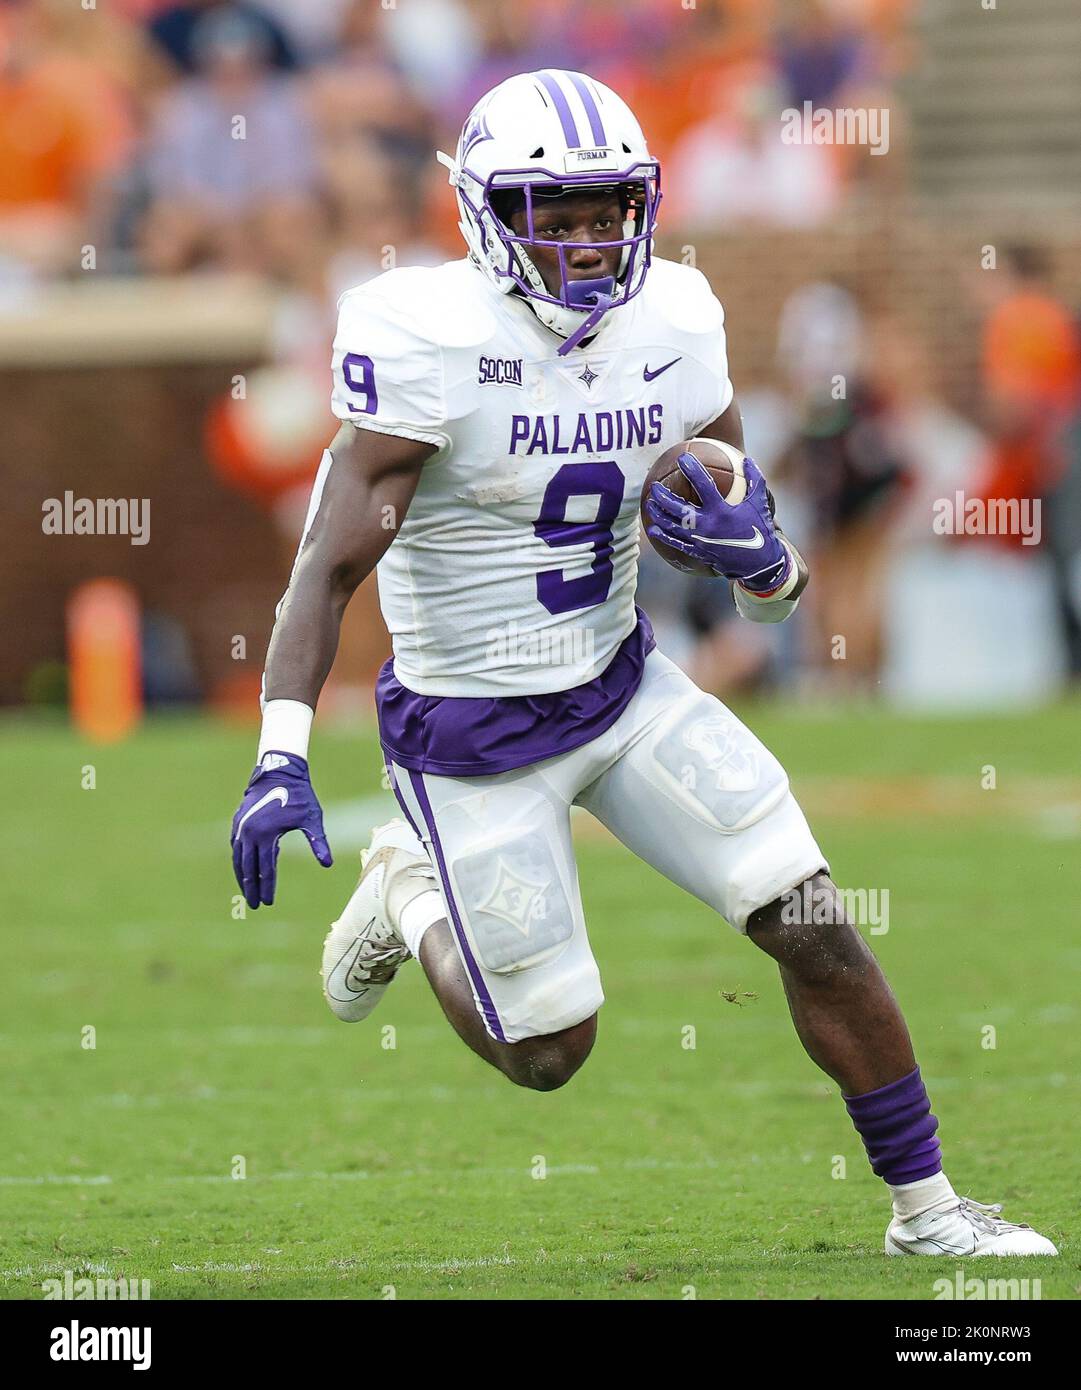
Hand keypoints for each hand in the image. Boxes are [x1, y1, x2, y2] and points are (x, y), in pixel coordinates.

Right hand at [230, 752, 331, 908]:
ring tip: (247, 892)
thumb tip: (328, 864)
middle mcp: (249, 833)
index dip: (267, 887)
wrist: (279, 772)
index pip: (265, 869)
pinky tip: (244, 869)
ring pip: (239, 858)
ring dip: (242, 876)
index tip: (268, 903)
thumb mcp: (312, 818)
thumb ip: (318, 842)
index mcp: (266, 835)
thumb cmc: (299, 795)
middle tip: (254, 905)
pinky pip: (236, 847)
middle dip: (251, 888)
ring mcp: (241, 827)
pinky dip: (239, 860)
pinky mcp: (237, 822)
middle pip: (248, 868)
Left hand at [644, 451, 790, 591]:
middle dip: (663, 496)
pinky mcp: (698, 552)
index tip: (683, 458)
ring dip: (658, 514)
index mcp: (721, 510)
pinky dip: (663, 536)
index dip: (692, 469)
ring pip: (672, 526)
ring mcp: (700, 540)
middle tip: (655, 486)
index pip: (703, 485)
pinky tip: (652, 529)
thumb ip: (754, 480)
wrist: (759, 562)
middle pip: (678, 508)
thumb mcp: (759, 502)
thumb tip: (748, 459)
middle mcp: (707, 525)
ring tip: (649, 503)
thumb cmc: (759, 528)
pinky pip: (676, 543)